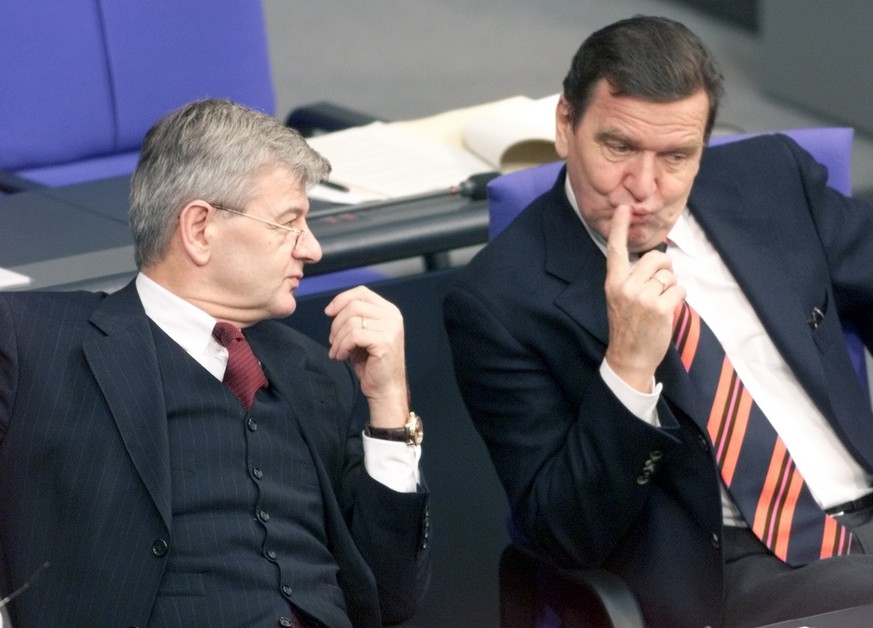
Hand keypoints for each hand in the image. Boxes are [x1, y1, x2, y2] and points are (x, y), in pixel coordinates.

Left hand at [324, 285, 408, 426]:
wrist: (385, 389)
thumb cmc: (372, 364)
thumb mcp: (363, 335)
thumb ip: (355, 319)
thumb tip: (332, 309)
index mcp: (389, 311)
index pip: (362, 292)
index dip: (341, 299)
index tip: (328, 312)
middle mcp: (392, 317)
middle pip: (354, 306)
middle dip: (336, 323)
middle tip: (332, 341)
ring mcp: (390, 328)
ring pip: (352, 321)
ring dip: (338, 338)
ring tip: (337, 352)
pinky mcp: (384, 341)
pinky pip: (354, 336)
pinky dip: (342, 346)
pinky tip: (342, 356)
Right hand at [603, 205, 684, 391]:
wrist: (628, 357)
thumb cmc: (627, 325)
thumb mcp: (619, 298)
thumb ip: (632, 278)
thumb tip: (657, 261)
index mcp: (613, 282)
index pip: (616, 250)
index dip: (621, 228)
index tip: (624, 208)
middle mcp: (625, 286)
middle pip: (655, 258)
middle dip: (665, 268)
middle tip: (661, 283)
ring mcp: (642, 297)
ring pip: (669, 275)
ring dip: (670, 287)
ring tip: (660, 303)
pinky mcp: (659, 307)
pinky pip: (679, 289)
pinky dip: (678, 298)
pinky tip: (667, 311)